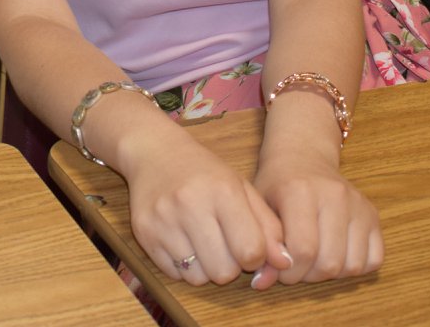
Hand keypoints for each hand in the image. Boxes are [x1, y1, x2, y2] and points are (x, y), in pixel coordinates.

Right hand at [123, 132, 288, 288]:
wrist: (154, 153)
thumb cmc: (205, 174)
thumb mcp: (243, 189)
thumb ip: (268, 227)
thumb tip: (285, 264)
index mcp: (223, 191)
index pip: (251, 251)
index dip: (256, 256)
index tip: (249, 245)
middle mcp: (190, 204)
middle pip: (224, 271)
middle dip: (230, 265)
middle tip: (224, 245)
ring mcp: (163, 220)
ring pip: (198, 278)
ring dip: (206, 268)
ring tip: (203, 243)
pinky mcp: (144, 233)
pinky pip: (174, 275)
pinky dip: (184, 267)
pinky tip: (184, 242)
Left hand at [253, 153, 382, 285]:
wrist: (302, 157)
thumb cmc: (276, 186)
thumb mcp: (260, 209)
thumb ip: (262, 246)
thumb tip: (261, 284)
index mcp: (300, 191)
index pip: (303, 250)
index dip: (290, 271)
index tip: (280, 268)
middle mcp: (334, 195)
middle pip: (329, 263)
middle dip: (309, 276)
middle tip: (296, 265)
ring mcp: (358, 204)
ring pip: (352, 266)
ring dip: (331, 274)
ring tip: (314, 259)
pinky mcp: (373, 214)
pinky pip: (374, 259)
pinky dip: (355, 267)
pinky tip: (335, 254)